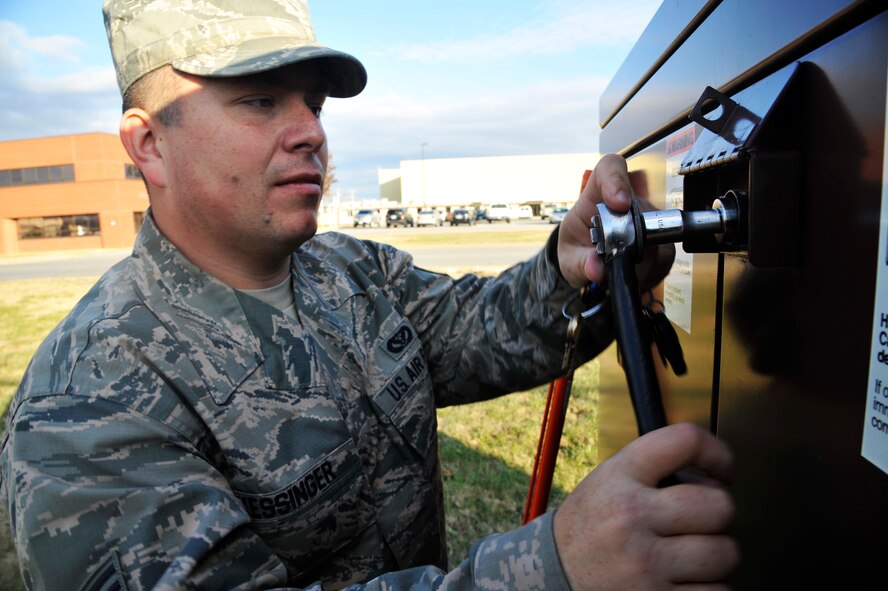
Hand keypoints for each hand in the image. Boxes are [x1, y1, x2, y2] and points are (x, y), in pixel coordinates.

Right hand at [553, 423, 739, 589]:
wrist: (553, 574)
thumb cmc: (589, 527)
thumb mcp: (609, 480)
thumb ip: (655, 469)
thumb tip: (715, 479)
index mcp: (620, 477)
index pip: (686, 441)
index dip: (718, 452)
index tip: (723, 470)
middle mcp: (631, 515)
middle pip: (720, 505)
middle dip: (718, 514)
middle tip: (700, 521)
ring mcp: (644, 563)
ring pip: (725, 553)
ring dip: (716, 555)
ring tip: (690, 554)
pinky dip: (710, 588)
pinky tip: (687, 579)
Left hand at [557, 154, 674, 288]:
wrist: (589, 262)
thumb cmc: (577, 249)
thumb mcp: (569, 259)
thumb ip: (580, 263)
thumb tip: (596, 269)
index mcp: (595, 197)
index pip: (609, 168)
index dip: (617, 180)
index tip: (620, 203)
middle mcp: (626, 203)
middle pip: (640, 212)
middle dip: (631, 244)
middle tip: (617, 265)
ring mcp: (647, 220)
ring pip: (658, 238)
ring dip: (642, 264)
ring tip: (623, 275)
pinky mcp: (661, 239)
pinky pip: (665, 255)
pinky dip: (651, 273)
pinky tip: (636, 278)